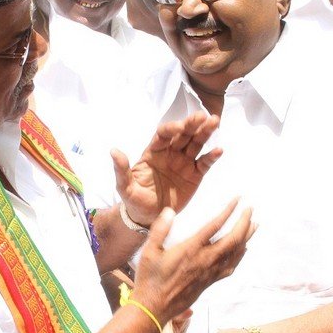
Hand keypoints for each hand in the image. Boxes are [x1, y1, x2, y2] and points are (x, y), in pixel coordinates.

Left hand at [112, 111, 221, 226]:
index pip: (163, 135)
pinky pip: (204, 163)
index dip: (171, 129)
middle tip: (203, 115)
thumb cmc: (134, 199)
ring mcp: (184, 162)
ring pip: (196, 143)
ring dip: (205, 132)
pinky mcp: (195, 175)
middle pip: (183, 134)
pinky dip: (212, 157)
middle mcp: (171, 153)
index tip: (179, 127)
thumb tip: (113, 151)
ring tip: (214, 121)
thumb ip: (121, 170)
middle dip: (192, 124)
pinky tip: (219, 150)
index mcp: (154, 152)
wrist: (148, 216)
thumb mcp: (124, 187)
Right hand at [132, 199, 254, 324]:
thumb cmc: (150, 279)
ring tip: (254, 225)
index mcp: (191, 249)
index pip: (215, 226)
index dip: (229, 211)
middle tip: (250, 209)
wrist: (154, 308)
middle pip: (233, 239)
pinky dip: (240, 256)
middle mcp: (204, 260)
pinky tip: (243, 250)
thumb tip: (170, 211)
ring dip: (246, 237)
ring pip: (235, 253)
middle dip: (244, 222)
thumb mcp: (149, 251)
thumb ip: (160, 229)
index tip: (238, 200)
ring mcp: (209, 272)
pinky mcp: (209, 282)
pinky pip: (230, 267)